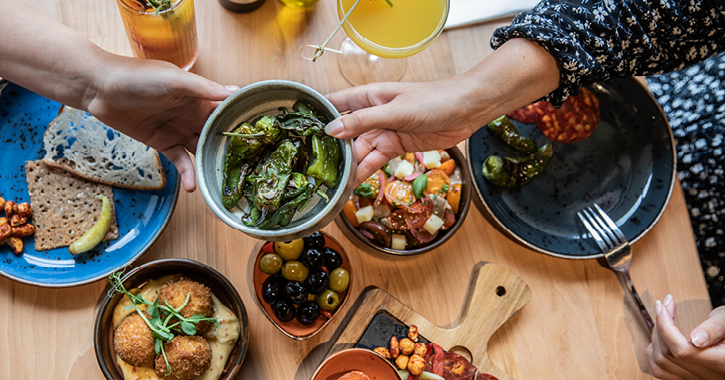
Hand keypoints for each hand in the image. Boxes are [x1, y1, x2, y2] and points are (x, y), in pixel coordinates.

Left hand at [84, 54, 237, 191]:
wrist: (99, 88)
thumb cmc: (137, 75)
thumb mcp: (173, 79)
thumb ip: (203, 88)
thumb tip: (235, 91)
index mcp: (200, 96)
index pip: (227, 111)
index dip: (242, 123)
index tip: (260, 138)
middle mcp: (193, 114)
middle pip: (218, 134)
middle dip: (231, 149)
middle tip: (246, 168)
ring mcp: (179, 129)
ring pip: (202, 150)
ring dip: (211, 164)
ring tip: (221, 180)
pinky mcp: (163, 143)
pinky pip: (181, 161)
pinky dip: (188, 173)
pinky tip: (193, 186)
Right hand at [325, 80, 481, 184]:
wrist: (466, 110)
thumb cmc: (434, 100)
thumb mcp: (395, 110)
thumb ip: (363, 121)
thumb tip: (332, 130)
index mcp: (368, 97)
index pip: (335, 104)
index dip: (317, 116)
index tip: (298, 131)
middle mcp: (373, 114)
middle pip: (345, 134)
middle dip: (332, 150)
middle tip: (314, 169)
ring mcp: (384, 131)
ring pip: (360, 150)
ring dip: (348, 166)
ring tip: (332, 183)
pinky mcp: (396, 146)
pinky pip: (375, 160)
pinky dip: (365, 171)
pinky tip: (352, 183)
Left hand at [647, 295, 724, 378]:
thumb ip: (714, 329)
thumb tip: (695, 339)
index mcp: (720, 362)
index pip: (682, 350)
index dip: (665, 326)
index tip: (662, 306)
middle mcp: (707, 375)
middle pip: (668, 355)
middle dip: (660, 326)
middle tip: (664, 307)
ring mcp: (696, 378)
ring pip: (661, 363)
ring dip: (655, 339)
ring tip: (662, 321)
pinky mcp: (688, 377)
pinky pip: (661, 371)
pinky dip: (653, 354)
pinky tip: (659, 339)